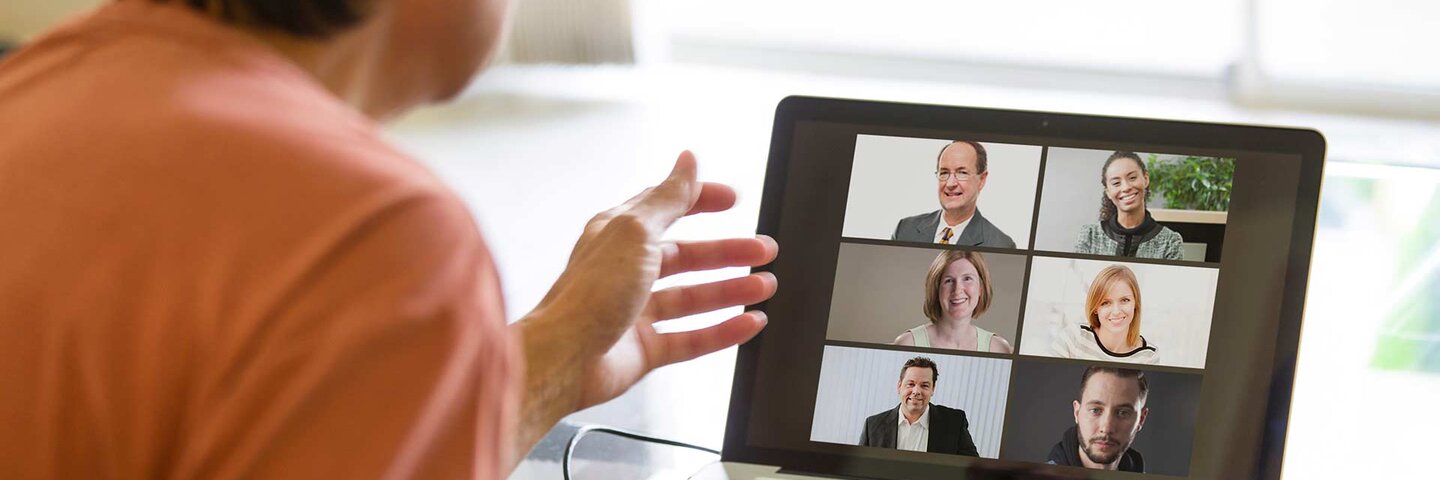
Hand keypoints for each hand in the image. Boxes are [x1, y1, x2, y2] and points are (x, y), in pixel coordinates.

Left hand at [510, 151, 777, 461]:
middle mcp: (627, 270)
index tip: (733, 199)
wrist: (563, 358)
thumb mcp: (635, 231)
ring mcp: (636, 311)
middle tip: (764, 249)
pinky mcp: (644, 349)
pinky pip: (693, 338)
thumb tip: (687, 159)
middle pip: (686, 256)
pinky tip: (749, 323)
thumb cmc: (589, 293)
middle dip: (727, 252)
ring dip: (731, 289)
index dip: (700, 200)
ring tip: (765, 285)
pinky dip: (723, 331)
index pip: (666, 208)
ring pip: (693, 297)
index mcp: (619, 234)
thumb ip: (668, 197)